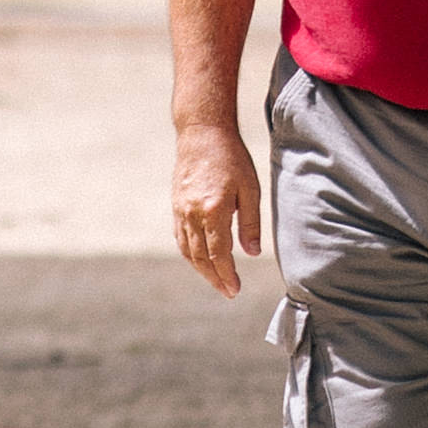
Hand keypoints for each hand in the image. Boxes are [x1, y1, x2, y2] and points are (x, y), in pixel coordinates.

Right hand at [171, 121, 263, 295]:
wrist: (201, 134)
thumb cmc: (231, 158)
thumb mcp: (250, 189)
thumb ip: (250, 223)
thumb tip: (251, 253)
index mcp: (214, 210)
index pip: (218, 253)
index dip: (227, 274)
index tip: (234, 289)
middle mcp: (193, 214)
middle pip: (200, 257)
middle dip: (214, 278)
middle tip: (228, 292)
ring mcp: (181, 210)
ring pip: (187, 250)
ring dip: (201, 269)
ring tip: (215, 280)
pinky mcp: (176, 206)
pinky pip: (180, 237)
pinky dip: (189, 254)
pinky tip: (199, 259)